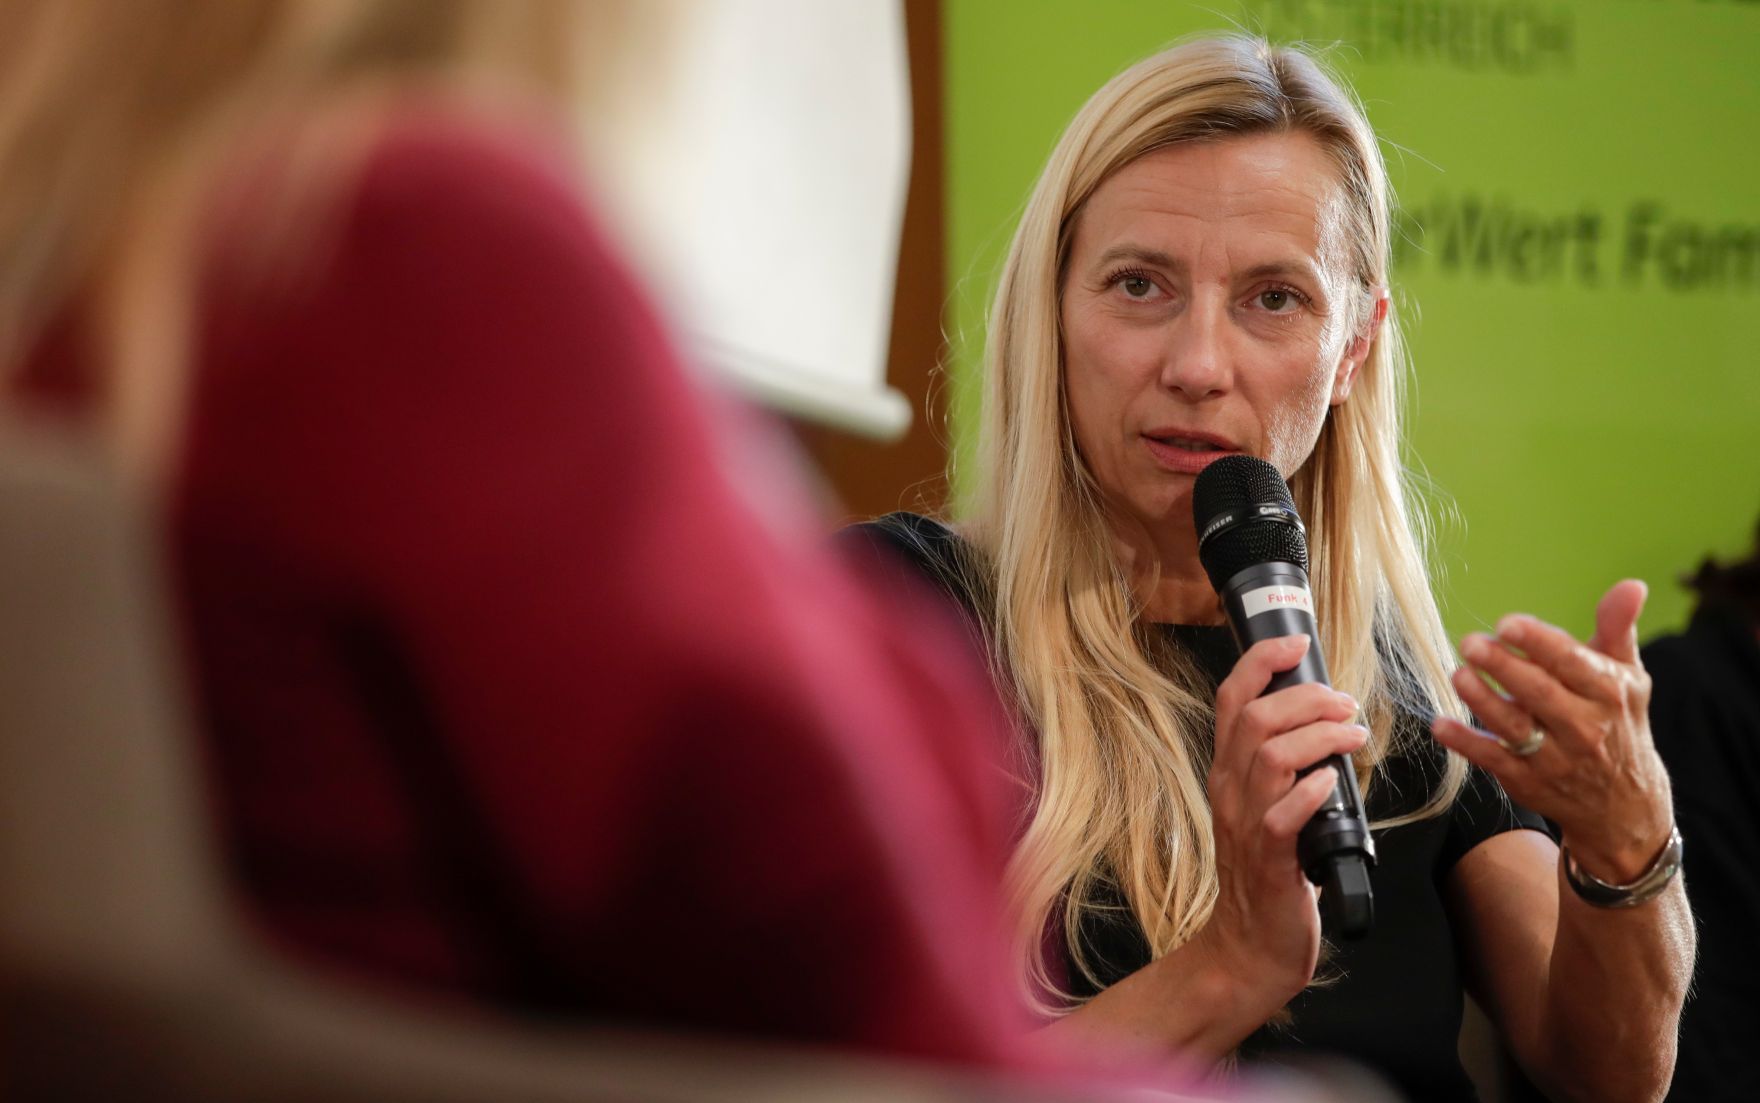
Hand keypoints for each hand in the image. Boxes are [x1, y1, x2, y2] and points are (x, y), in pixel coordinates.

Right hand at [1195, 634, 1368, 1019]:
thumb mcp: (1264, 808)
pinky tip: (1333, 784)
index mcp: (1228, 773)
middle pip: (1254, 718)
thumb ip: (1284, 768)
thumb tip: (1327, 725)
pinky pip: (1283, 815)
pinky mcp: (1270, 860)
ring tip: (1352, 736)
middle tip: (1345, 705)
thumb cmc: (1267, 875)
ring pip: (1270, 756)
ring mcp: (1246, 825)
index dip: (1262, 661)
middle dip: (1307, 698)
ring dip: (1319, 736)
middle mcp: (1230, 791)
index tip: (1297, 643)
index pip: (1231, 699)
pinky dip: (1311, 791)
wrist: (1249, 947)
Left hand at [1431, 579, 1673, 882]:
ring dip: (1481, 700)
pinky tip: (1441, 724)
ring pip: (1514, 727)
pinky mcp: (1528, 782)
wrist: (1624, 804)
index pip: (1572, 663)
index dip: (1539, 642)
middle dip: (1503, 666)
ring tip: (1459, 673)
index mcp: (1609, 693)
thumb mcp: (1627, 676)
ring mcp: (1555, 758)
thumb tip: (1632, 584)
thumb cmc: (1617, 722)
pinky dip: (1465, 743)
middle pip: (1539, 693)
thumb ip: (1617, 628)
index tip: (1508, 624)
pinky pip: (1492, 760)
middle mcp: (1584, 728)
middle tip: (1472, 642)